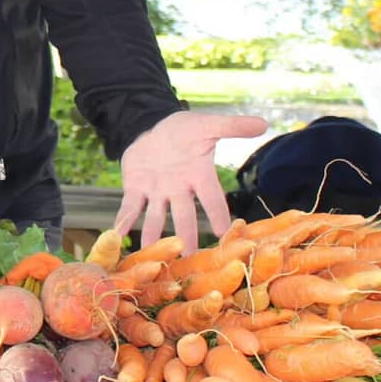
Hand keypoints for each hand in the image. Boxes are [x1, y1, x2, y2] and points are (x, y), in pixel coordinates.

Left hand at [112, 110, 267, 255]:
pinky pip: (130, 207)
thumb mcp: (208, 124)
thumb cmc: (186, 129)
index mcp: (199, 176)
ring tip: (150, 256)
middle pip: (184, 217)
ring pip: (156, 218)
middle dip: (186, 236)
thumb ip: (232, 126)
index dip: (218, 215)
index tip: (225, 233)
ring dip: (153, 236)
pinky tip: (117, 234)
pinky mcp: (135, 189)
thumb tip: (263, 123)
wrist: (154, 125)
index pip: (212, 198)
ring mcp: (157, 192)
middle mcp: (179, 190)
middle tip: (189, 259)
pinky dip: (123, 220)